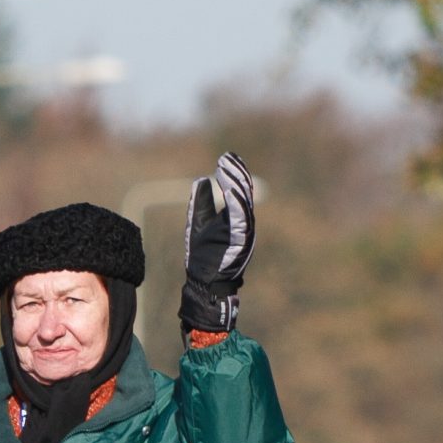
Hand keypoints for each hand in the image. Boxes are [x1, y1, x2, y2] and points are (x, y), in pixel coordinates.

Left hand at [179, 151, 257, 334]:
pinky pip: (239, 216)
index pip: (238, 191)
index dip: (233, 174)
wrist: (205, 284)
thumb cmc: (203, 258)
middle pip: (243, 193)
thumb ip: (201, 203)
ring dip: (236, 183)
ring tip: (228, 166)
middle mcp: (242, 223)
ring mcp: (242, 232)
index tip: (226, 158)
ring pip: (243, 201)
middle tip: (228, 157)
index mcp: (235, 219)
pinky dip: (236, 200)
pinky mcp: (239, 240)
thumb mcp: (200, 223)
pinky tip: (230, 186)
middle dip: (236, 174)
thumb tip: (201, 179)